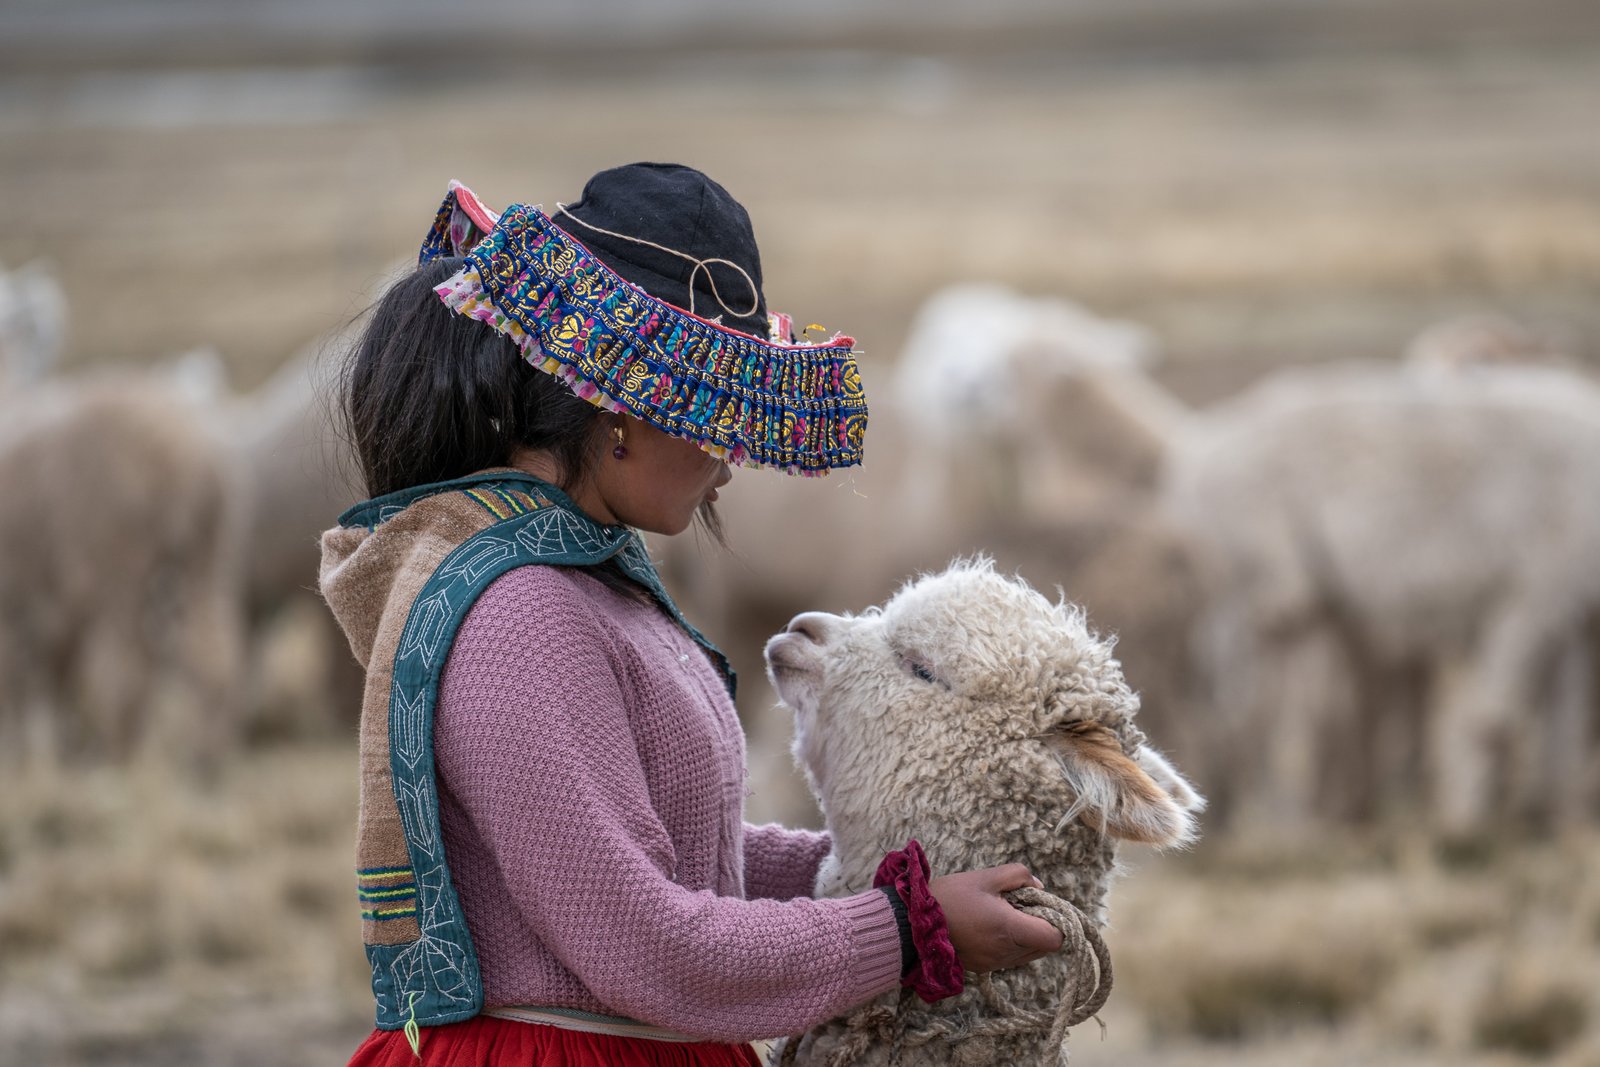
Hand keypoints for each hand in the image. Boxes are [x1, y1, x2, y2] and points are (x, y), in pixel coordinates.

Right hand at [929, 865, 1063, 972]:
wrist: (911, 923)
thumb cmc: (949, 896)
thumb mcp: (985, 876)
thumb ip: (1018, 876)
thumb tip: (1039, 887)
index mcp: (1009, 929)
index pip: (1055, 938)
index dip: (1057, 921)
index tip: (1042, 905)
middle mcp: (1005, 953)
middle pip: (1044, 947)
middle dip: (1041, 925)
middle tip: (1022, 904)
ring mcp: (994, 964)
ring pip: (1028, 953)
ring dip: (1025, 935)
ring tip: (1003, 913)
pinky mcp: (983, 968)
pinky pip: (1010, 958)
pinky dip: (1010, 943)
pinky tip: (990, 925)